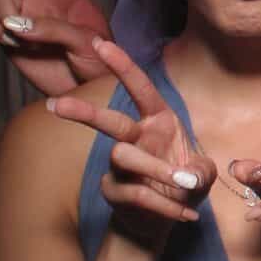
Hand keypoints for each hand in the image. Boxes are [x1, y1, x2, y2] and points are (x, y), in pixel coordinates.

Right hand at [48, 39, 214, 244]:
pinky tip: (187, 214)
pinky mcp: (114, 191)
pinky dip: (167, 206)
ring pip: (125, 157)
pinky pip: (137, 194)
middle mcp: (135, 137)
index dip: (121, 65)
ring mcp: (119, 165)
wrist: (168, 217)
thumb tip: (187, 178)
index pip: (140, 88)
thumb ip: (201, 172)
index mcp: (158, 120)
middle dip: (85, 112)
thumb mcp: (203, 174)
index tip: (98, 43)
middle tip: (57, 105)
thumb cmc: (186, 183)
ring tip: (184, 186)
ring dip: (159, 171)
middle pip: (109, 122)